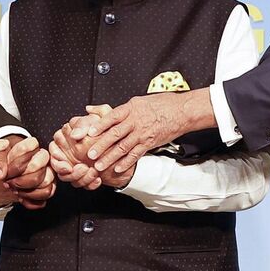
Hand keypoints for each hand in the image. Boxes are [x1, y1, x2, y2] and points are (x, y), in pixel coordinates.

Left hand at [0, 135, 55, 209]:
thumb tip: (2, 145)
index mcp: (29, 145)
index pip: (27, 149)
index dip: (14, 164)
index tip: (5, 171)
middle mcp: (41, 158)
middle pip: (38, 168)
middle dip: (19, 180)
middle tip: (8, 182)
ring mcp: (47, 172)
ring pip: (45, 183)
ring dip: (26, 191)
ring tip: (14, 189)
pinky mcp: (48, 186)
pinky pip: (46, 194)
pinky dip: (31, 199)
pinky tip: (21, 196)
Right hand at [49, 122, 104, 190]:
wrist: (124, 145)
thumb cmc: (110, 128)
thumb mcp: (99, 120)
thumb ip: (84, 123)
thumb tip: (74, 134)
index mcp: (67, 137)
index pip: (53, 148)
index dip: (58, 158)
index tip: (67, 165)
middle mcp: (68, 151)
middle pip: (57, 166)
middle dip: (69, 172)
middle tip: (82, 169)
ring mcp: (74, 164)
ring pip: (68, 177)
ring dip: (80, 178)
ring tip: (94, 172)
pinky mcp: (83, 175)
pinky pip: (81, 183)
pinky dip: (89, 183)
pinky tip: (98, 180)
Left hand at [68, 91, 208, 174]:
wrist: (181, 111)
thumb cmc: (159, 104)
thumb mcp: (136, 101)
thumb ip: (115, 108)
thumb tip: (91, 109)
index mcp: (130, 109)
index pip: (112, 117)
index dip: (100, 126)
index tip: (89, 133)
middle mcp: (135, 122)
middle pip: (115, 135)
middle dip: (101, 146)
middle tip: (89, 155)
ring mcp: (142, 133)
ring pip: (123, 147)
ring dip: (110, 158)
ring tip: (99, 166)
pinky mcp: (149, 143)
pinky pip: (136, 154)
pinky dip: (126, 163)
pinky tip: (117, 169)